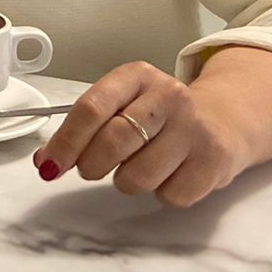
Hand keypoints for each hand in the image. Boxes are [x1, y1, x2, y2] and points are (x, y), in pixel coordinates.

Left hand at [31, 61, 251, 207]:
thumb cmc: (159, 117)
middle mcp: (168, 95)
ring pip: (138, 176)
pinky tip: (170, 174)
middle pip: (113, 141)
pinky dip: (161, 193)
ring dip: (127, 181)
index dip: (65, 142)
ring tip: (138, 167)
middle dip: (91, 165)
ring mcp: (194, 127)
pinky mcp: (214, 160)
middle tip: (90, 169)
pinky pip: (170, 195)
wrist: (225, 120)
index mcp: (136, 76)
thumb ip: (83, 128)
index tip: (49, 165)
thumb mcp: (122, 105)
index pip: (91, 108)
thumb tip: (45, 161)